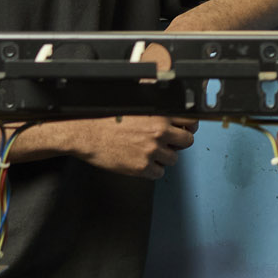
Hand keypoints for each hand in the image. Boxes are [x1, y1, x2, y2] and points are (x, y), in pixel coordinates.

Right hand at [55, 115, 195, 178]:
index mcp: (160, 114)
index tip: (185, 129)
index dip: (189, 126)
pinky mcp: (142, 167)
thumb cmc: (106, 117)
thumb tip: (169, 110)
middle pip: (188, 141)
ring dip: (165, 157)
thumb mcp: (135, 104)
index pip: (191, 120)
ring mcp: (152, 151)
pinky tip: (142, 162)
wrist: (86, 133)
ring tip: (149, 152)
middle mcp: (159, 132)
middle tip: (168, 143)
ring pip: (174, 159)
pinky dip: (153, 170)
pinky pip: (159, 173)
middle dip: (179, 142)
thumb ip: (155, 107)